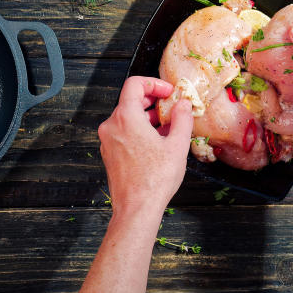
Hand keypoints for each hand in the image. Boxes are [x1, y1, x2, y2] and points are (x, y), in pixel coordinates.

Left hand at [98, 76, 192, 216]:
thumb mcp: (177, 145)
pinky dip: (139, 130)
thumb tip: (184, 104)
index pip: (134, 84)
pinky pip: (124, 132)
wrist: (136, 208)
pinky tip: (157, 142)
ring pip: (127, 118)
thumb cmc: (155, 179)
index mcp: (126, 118)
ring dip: (148, 117)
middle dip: (153, 101)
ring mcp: (108, 140)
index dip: (154, 83)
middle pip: (130, 100)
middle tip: (172, 107)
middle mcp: (112, 126)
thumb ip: (182, 119)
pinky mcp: (110, 153)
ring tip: (168, 127)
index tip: (169, 92)